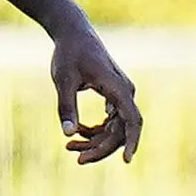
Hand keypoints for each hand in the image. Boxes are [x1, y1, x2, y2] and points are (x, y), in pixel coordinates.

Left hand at [50, 25, 141, 164]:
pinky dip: (94, 131)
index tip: (127, 161)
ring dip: (95, 141)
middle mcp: (124, 93)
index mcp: (118, 88)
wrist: (73, 33)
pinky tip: (76, 132)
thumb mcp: (63, 80)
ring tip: (70, 148)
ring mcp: (120, 96)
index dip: (131, 142)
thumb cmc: (69, 54)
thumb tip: (67, 134)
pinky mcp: (112, 97)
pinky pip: (109, 122)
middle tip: (76, 158)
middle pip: (120, 130)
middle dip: (100, 147)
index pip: (132, 120)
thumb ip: (66, 106)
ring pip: (114, 129)